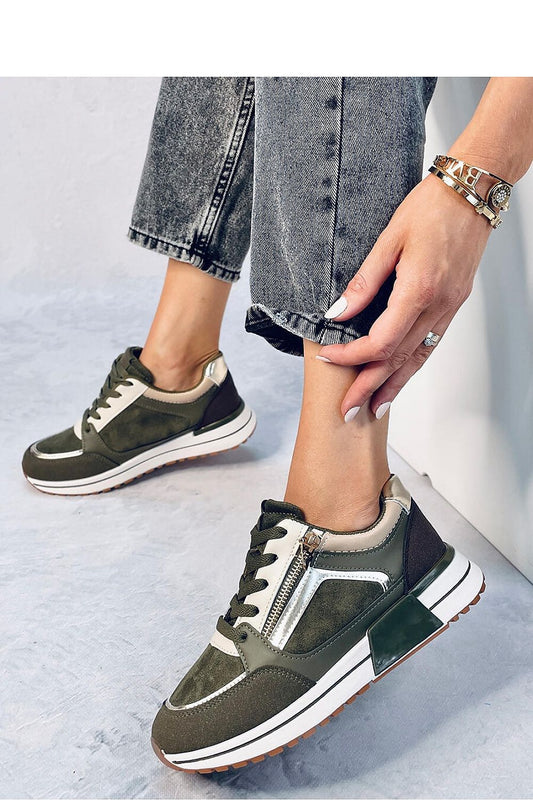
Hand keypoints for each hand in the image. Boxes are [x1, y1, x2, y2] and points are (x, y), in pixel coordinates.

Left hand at [317, 174, 491, 420]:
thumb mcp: (388, 239)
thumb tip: (338, 313)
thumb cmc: (430, 207)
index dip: (352, 356)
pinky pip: (431, 344)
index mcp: (418, 290)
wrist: (472, 192)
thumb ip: (363, 282)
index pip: (381, 341)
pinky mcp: (454, 304)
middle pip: (399, 359)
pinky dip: (413, 366)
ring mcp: (449, 307)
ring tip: (375, 408)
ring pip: (419, 357)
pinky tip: (401, 377)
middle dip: (370, 388)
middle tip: (349, 412)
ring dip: (395, 386)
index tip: (328, 357)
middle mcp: (438, 305)